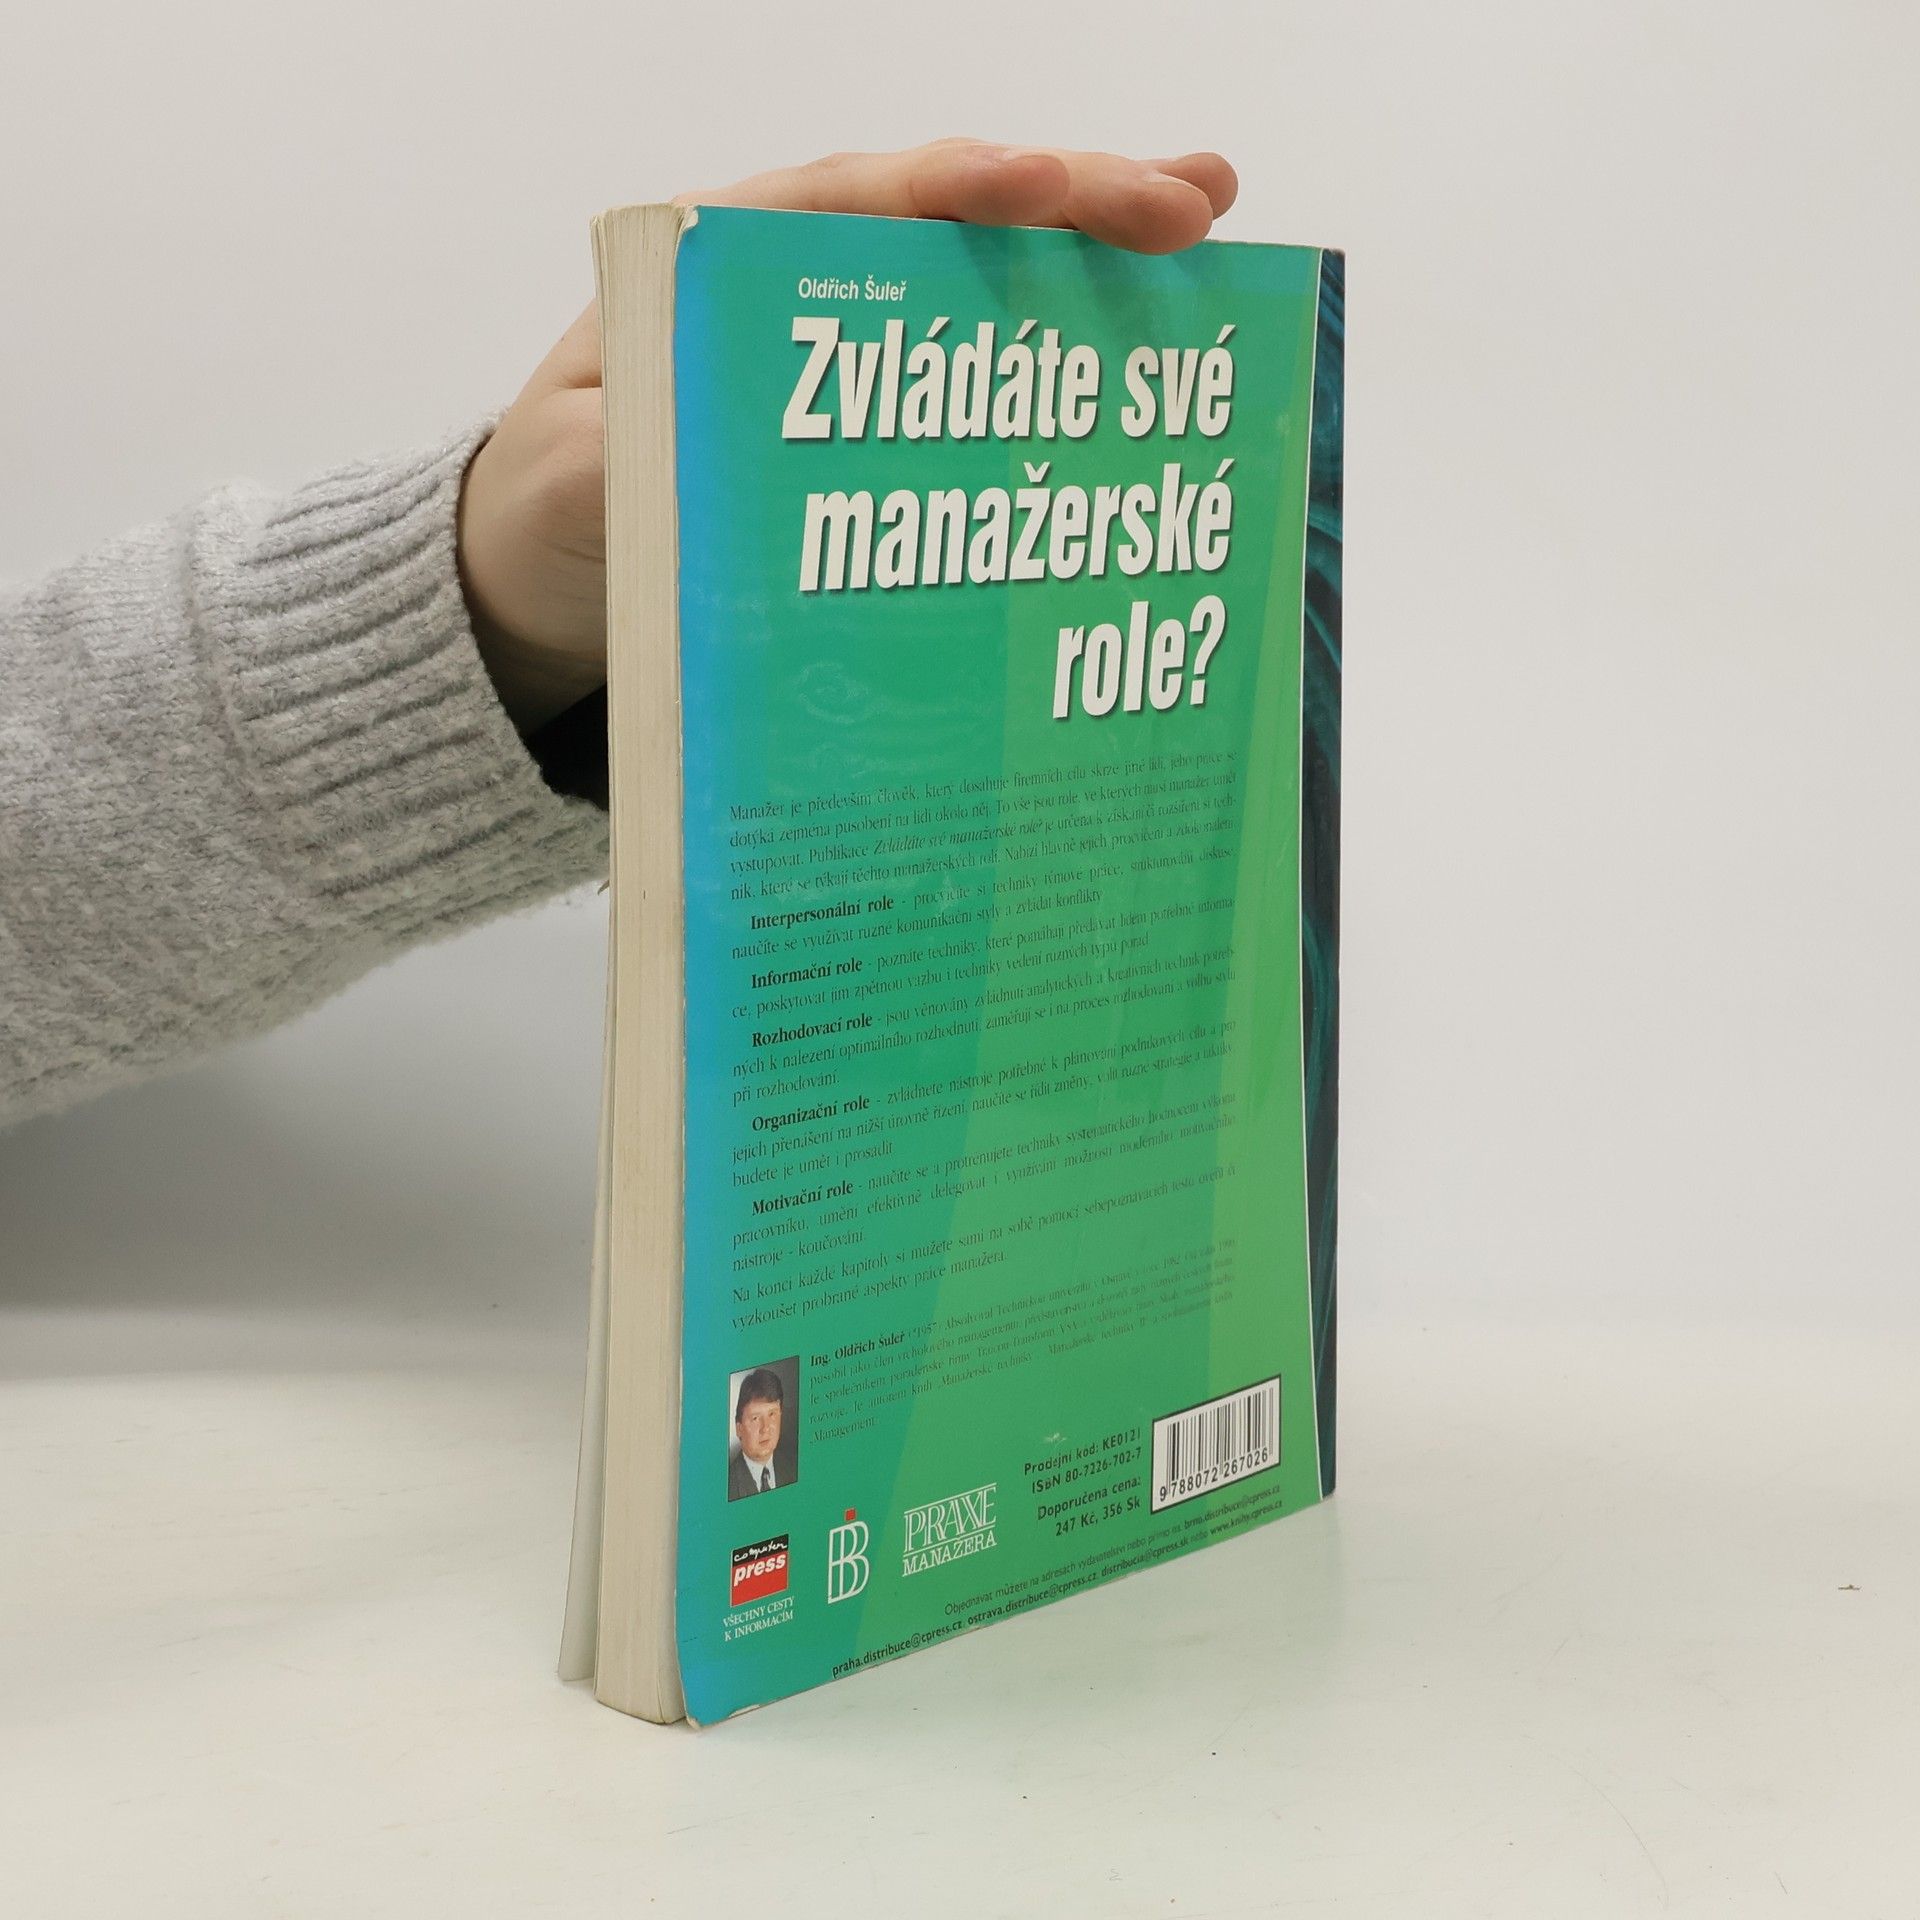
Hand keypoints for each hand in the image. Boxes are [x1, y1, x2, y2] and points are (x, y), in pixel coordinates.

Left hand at [457, 138, 1239, 731]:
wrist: (537, 577)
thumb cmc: (547, 513)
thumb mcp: (571, 486)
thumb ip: (631, 456)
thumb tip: (718, 449)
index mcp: (719, 269)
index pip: (850, 202)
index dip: (950, 190)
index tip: (1033, 183)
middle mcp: (799, 288)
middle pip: (947, 217)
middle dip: (1071, 199)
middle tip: (1196, 201)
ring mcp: (849, 351)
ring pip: (982, 278)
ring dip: (1094, 254)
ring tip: (1210, 232)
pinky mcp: (875, 422)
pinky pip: (978, 370)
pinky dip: (1060, 352)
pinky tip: (1140, 350)